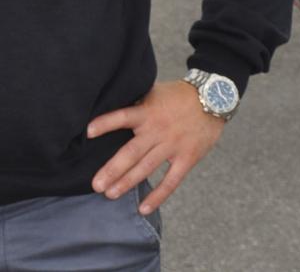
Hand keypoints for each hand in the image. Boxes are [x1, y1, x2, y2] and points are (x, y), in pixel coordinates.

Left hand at [87, 80, 225, 213]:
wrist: (212, 97)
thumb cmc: (178, 95)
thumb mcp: (154, 93)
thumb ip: (137, 104)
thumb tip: (112, 106)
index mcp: (147, 111)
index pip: (122, 116)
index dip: (105, 123)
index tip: (88, 132)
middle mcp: (157, 130)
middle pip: (131, 152)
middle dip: (112, 169)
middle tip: (96, 184)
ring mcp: (172, 146)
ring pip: (146, 168)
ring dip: (127, 183)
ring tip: (110, 194)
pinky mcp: (186, 158)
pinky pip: (170, 181)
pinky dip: (157, 196)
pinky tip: (144, 208)